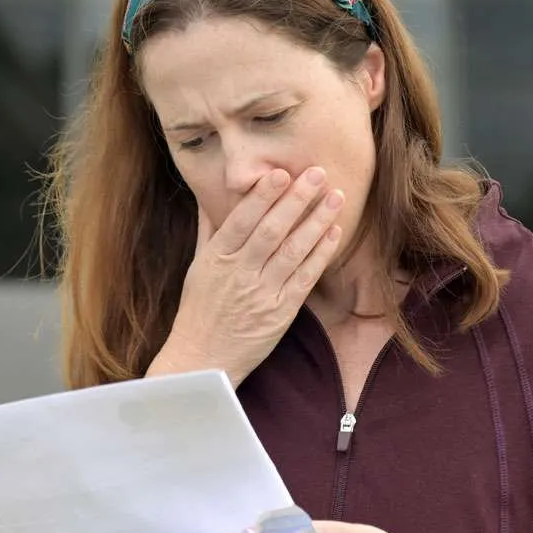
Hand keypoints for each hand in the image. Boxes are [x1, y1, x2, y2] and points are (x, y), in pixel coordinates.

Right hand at [148, 166, 344, 385]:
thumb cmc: (198, 311)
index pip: (241, 220)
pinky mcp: (280, 313)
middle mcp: (239, 274)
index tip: (280, 173)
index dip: (262, 196)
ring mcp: (261, 294)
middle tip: (317, 173)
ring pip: (293, 251)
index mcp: (216, 259)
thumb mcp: (196, 268)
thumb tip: (210, 198)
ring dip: (316, 221)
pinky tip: (334, 233)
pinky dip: (320, 254)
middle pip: (271, 231)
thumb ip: (208, 231)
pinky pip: (304, 278)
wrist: (203, 359)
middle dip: (296, 199)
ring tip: (336, 196)